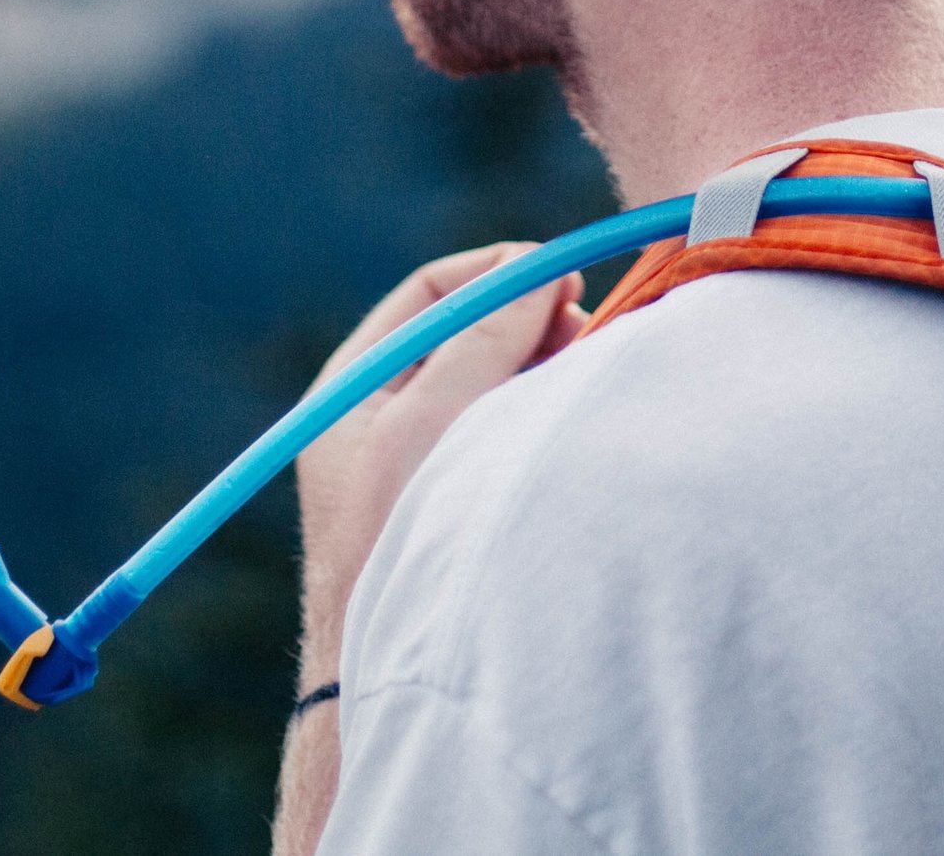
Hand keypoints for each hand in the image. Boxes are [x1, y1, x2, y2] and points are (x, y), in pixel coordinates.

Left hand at [292, 242, 584, 688]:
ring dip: (543, 369)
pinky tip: (572, 426)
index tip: (562, 275)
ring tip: (585, 378)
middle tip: (587, 331)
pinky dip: (541, 417)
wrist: (381, 673)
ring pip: (496, 384)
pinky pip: (506, 433)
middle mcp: (385, 415)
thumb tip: (535, 272)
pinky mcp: (457, 501)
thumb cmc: (394, 539)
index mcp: (356, 385)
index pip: (433, 293)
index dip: (498, 273)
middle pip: (470, 335)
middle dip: (532, 321)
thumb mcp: (428, 422)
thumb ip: (480, 341)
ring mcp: (422, 461)